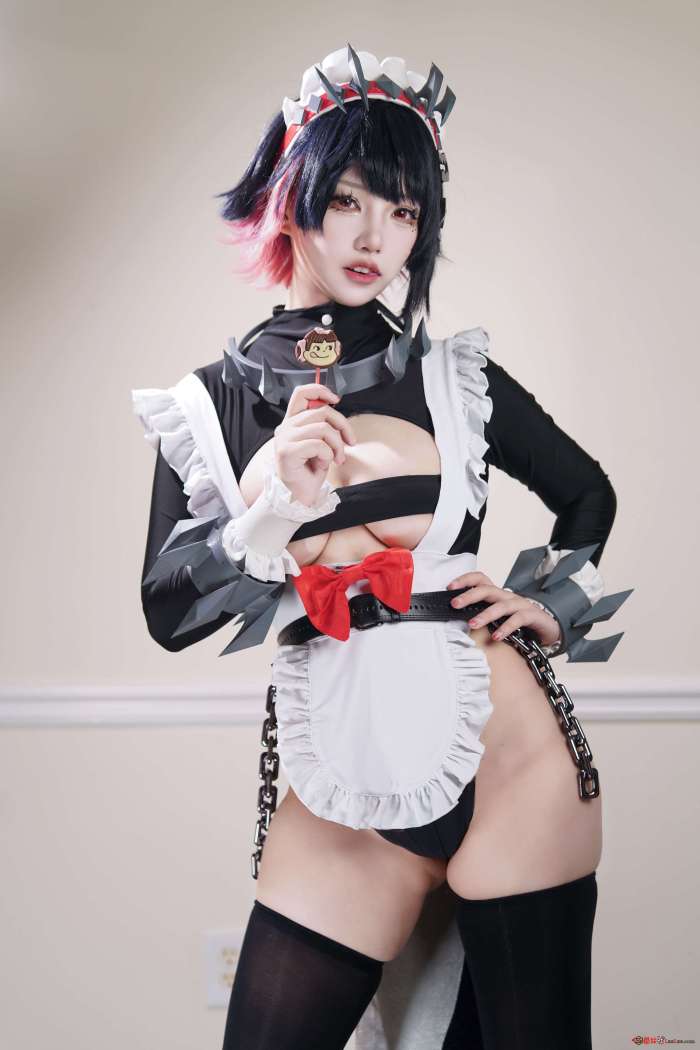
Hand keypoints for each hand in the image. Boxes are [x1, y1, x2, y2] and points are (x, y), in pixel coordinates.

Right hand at [274, 383, 356, 506]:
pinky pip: (319, 444)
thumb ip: (323, 424)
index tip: (336, 400)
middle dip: (343, 427)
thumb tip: (335, 406)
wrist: (301, 496)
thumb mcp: (321, 442)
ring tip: (337, 459)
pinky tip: (323, 465)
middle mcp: (285, 427)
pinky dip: (328, 455)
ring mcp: (284, 438)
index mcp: (292, 422)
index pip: (301, 393)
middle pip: (322, 411)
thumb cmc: (311, 470)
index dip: (320, 390)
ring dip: (337, 445)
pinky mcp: (287, 451)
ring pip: (323, 428)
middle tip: (349, 444)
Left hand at [446, 570, 561, 647]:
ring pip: (501, 605)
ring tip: (473, 624)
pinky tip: (496, 637)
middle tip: (455, 604)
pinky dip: (506, 628)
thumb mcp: (497, 617)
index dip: (465, 580)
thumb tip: (457, 621)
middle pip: (487, 589)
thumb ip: (481, 615)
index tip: (450, 587)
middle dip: (469, 595)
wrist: (548, 627)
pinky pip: (518, 619)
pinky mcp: (531, 615)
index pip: (480, 579)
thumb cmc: (519, 622)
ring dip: (485, 615)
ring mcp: (520, 604)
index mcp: (497, 594)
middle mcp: (507, 596)